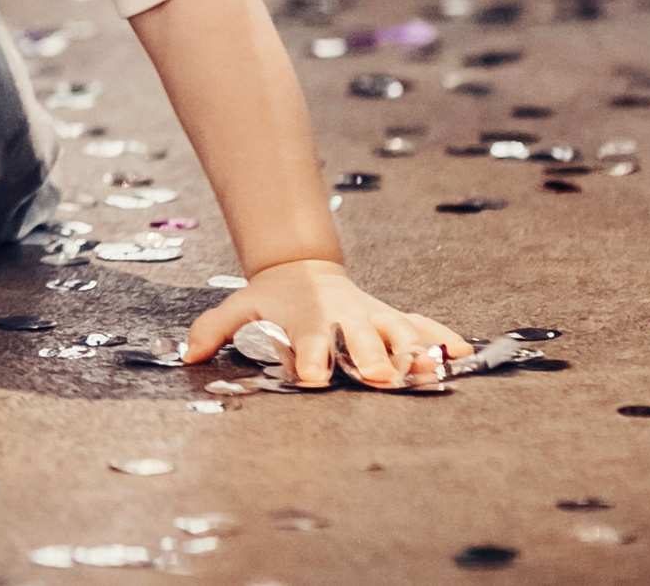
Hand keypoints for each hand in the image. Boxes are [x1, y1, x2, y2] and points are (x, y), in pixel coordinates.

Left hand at [183, 259, 470, 387]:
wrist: (304, 270)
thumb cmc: (272, 299)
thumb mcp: (240, 307)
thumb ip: (214, 328)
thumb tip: (186, 354)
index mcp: (307, 320)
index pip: (308, 342)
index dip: (310, 360)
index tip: (312, 379)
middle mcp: (344, 319)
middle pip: (360, 339)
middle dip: (371, 356)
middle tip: (382, 377)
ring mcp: (371, 316)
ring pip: (397, 332)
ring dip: (414, 350)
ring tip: (432, 368)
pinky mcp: (392, 317)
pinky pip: (421, 325)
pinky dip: (441, 337)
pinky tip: (463, 351)